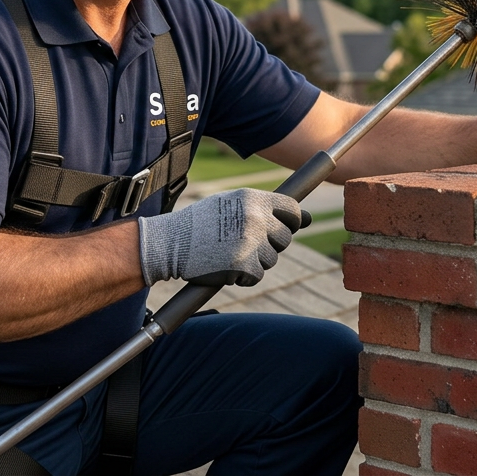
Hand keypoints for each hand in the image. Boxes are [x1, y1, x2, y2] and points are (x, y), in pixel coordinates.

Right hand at [137, 188, 303, 286]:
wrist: (169, 243)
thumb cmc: (200, 223)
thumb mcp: (231, 204)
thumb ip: (266, 209)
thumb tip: (307, 219)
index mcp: (253, 199)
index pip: (291, 209)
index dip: (292, 221)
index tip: (283, 227)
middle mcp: (255, 218)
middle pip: (285, 238)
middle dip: (270, 245)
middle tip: (246, 245)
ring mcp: (251, 242)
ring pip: (272, 259)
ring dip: (255, 262)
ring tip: (230, 254)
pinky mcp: (244, 265)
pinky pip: (257, 276)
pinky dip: (245, 277)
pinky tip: (227, 269)